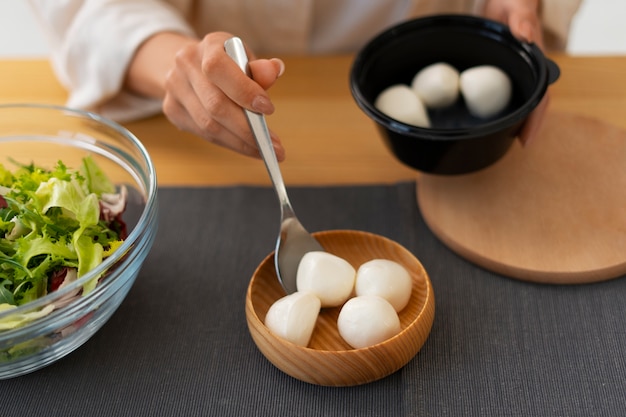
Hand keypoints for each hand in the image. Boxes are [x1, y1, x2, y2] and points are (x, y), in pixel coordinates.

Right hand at [126, 31, 284, 159]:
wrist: (192, 65)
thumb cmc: (229, 64)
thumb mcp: (246, 59)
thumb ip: (261, 69)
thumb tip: (275, 70)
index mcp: (208, 45)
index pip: (219, 69)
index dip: (244, 91)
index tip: (268, 110)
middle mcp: (186, 64)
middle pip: (215, 105)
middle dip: (247, 129)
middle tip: (273, 144)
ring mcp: (174, 88)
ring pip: (208, 125)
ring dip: (240, 142)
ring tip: (264, 150)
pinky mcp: (172, 109)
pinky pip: (203, 134)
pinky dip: (229, 143)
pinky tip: (247, 147)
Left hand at [483, 0, 545, 144]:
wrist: (503, 1)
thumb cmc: (513, 3)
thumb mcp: (517, 9)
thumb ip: (522, 20)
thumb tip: (526, 37)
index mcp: (534, 64)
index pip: (540, 99)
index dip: (534, 121)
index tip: (526, 141)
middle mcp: (523, 74)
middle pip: (527, 108)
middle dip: (520, 129)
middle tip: (506, 148)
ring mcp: (509, 76)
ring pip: (512, 104)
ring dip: (506, 122)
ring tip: (491, 141)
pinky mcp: (495, 75)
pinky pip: (494, 95)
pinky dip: (488, 109)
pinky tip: (476, 120)